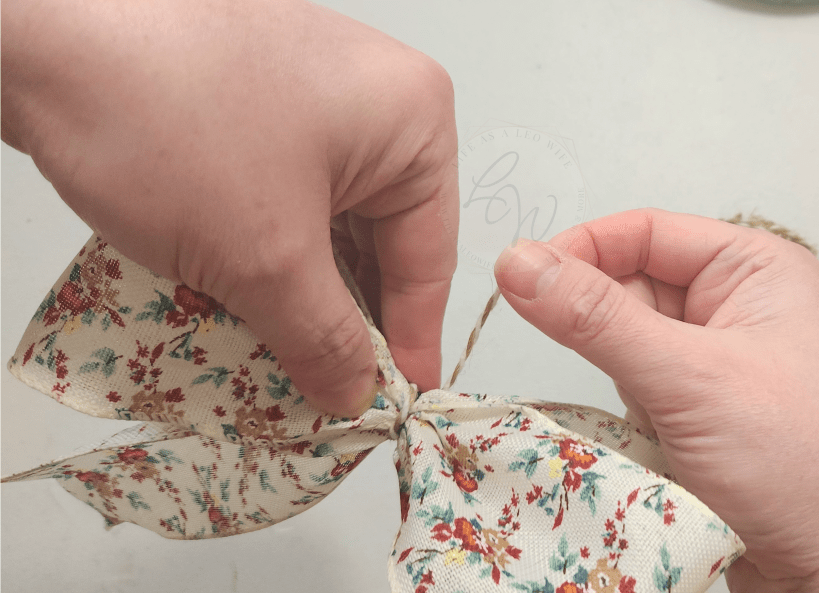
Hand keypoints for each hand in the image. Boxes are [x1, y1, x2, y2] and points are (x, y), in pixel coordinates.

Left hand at [2, 0, 457, 416]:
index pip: (426, 255)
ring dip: (295, 291)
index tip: (400, 406)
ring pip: (321, 221)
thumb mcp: (264, 258)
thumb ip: (324, 340)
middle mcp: (371, 98)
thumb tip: (355, 395)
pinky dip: (261, 252)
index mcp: (411, 119)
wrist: (35, 31)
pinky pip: (277, 195)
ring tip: (277, 360)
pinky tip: (235, 303)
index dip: (410, 341)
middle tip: (329, 394)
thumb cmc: (167, 122)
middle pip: (375, 238)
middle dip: (345, 318)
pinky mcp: (247, 99)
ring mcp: (305, 92)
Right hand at [494, 209, 818, 591]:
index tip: (519, 280)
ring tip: (651, 421)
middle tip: (583, 363)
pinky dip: (631, 419)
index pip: (646, 232)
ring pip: (631, 348)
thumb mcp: (688, 378)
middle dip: (604, 331)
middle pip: (632, 289)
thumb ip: (595, 318)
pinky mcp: (707, 417)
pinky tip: (657, 449)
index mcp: (756, 270)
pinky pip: (642, 395)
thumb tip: (519, 262)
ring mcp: (723, 367)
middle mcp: (740, 309)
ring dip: (621, 382)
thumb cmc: (802, 468)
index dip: (581, 250)